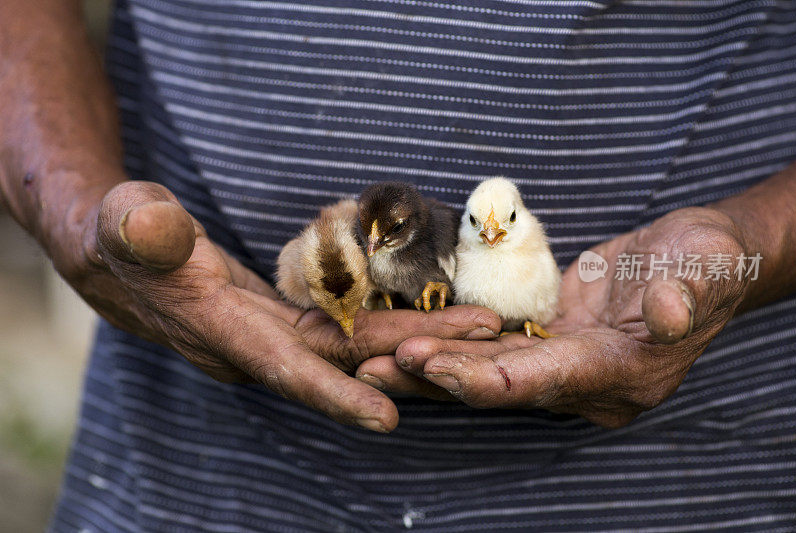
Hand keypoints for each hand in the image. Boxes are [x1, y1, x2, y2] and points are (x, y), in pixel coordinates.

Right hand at [61, 181, 500, 431]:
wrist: (124, 259)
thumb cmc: (119, 235)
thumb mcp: (122, 222)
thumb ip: (139, 227)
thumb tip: (153, 224)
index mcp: (223, 331)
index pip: (284, 368)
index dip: (332, 394)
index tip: (389, 420)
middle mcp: (258, 345)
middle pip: (345, 359)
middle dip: (412, 355)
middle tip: (487, 337)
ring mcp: (276, 334)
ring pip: (356, 344)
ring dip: (416, 337)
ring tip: (481, 321)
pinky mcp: (287, 319)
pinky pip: (347, 327)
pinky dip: (388, 324)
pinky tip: (433, 312)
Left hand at [356, 207, 749, 426]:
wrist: (699, 259)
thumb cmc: (710, 262)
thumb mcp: (707, 268)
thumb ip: (687, 293)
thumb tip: (667, 313)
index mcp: (619, 375)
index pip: (538, 383)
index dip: (479, 376)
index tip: (426, 362)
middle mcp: (582, 381)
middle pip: (496, 384)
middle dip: (433, 375)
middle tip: (371, 362)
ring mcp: (561, 362)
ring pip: (483, 369)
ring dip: (427, 365)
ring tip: (367, 355)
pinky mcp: (546, 340)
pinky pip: (488, 346)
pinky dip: (447, 342)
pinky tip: (403, 332)